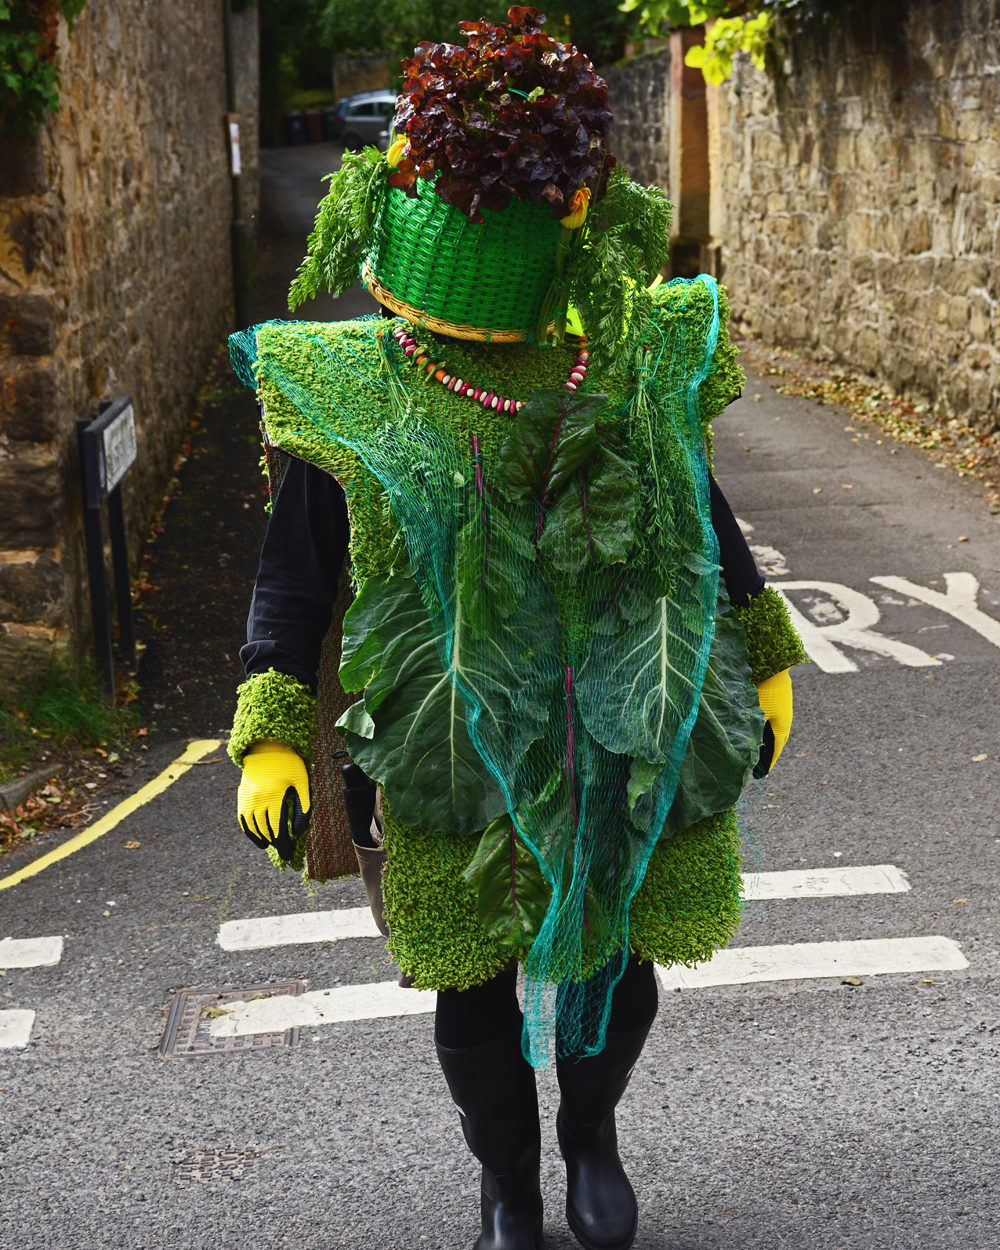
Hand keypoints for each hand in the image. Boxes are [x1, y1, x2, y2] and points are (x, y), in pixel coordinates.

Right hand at [237, 740, 310, 860]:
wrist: (266, 747)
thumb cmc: (288, 764)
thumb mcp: (301, 781)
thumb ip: (302, 806)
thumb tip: (300, 831)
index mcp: (274, 796)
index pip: (277, 827)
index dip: (283, 843)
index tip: (289, 854)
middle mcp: (258, 799)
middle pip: (265, 830)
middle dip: (275, 844)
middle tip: (284, 853)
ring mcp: (247, 799)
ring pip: (252, 827)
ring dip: (262, 839)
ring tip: (271, 845)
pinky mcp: (241, 797)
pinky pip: (242, 819)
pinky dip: (249, 831)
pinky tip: (258, 837)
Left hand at [753, 668, 792, 776]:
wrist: (774, 665)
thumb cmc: (764, 690)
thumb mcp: (755, 713)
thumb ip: (750, 730)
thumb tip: (744, 746)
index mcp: (781, 727)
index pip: (774, 752)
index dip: (767, 764)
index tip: (760, 776)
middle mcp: (785, 721)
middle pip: (775, 744)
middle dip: (767, 755)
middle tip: (757, 767)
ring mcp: (783, 711)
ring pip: (774, 732)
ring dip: (766, 742)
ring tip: (756, 751)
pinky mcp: (779, 702)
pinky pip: (773, 722)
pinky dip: (766, 730)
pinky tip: (757, 729)